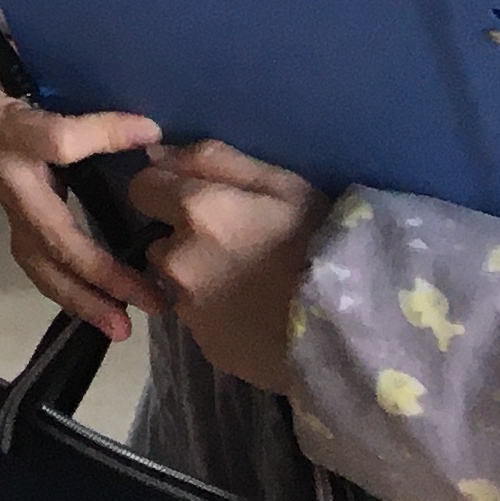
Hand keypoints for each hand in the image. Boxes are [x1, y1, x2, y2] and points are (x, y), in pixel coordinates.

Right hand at [0, 28, 164, 340]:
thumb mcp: (18, 60)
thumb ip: (71, 86)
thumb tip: (147, 123)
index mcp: (7, 131)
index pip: (57, 141)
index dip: (103, 136)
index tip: (150, 133)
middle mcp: (4, 175)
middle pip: (50, 236)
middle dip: (100, 273)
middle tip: (148, 298)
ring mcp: (5, 201)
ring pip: (39, 262)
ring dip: (82, 298)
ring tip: (121, 325)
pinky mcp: (11, 216)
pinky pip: (39, 262)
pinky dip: (69, 291)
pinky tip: (102, 310)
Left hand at [124, 141, 324, 393]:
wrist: (356, 326)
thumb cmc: (325, 242)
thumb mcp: (282, 183)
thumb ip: (213, 161)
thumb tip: (158, 154)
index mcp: (195, 211)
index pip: (143, 189)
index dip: (166, 191)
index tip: (196, 199)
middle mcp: (178, 260)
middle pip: (159, 240)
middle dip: (183, 239)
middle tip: (235, 247)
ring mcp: (188, 309)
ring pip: (176, 282)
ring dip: (198, 278)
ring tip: (248, 285)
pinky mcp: (205, 346)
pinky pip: (199, 320)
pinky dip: (217, 314)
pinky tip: (256, 315)